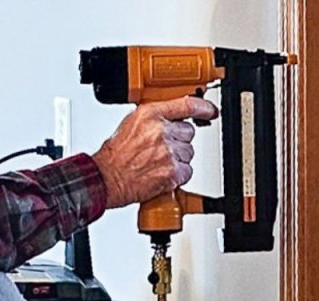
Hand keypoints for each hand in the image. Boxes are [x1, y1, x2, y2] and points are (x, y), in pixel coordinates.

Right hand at [92, 96, 218, 209]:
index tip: (211, 111)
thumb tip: (171, 118)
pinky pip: (187, 171)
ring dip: (178, 159)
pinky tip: (161, 173)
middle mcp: (161, 131)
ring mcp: (168, 152)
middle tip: (161, 149)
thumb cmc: (116, 155)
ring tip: (157, 162)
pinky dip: (178, 175)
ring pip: (188, 152)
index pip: (186, 105)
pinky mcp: (172, 172)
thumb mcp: (132, 124)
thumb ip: (153, 119)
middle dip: (179, 141)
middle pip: (189, 133)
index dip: (203, 108)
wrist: (107, 178)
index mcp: (150, 114)